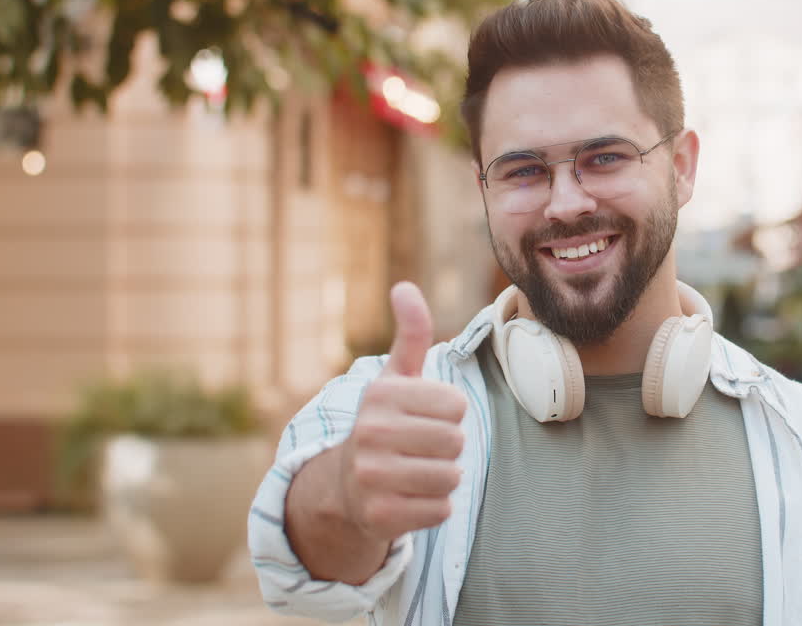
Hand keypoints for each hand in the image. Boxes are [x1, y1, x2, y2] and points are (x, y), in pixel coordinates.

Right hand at [338, 282, 467, 543]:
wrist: (345, 487)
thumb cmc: (385, 424)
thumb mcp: (395, 379)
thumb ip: (410, 334)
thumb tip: (404, 287)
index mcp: (380, 395)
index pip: (457, 404)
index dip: (449, 413)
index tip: (423, 417)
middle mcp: (369, 433)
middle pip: (456, 441)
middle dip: (448, 447)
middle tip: (421, 449)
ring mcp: (371, 476)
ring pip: (451, 476)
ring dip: (444, 477)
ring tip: (417, 472)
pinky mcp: (379, 515)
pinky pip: (441, 511)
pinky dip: (435, 507)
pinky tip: (410, 498)